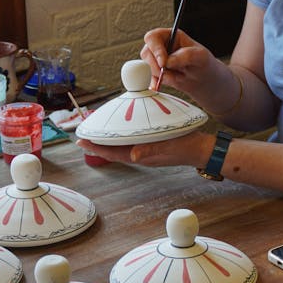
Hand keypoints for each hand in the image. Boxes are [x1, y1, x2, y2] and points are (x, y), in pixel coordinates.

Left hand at [76, 130, 212, 168]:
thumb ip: (151, 151)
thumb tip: (133, 156)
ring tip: (97, 130)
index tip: (80, 142)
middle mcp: (140, 153)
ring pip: (121, 144)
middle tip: (83, 134)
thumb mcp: (169, 147)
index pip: (113, 152)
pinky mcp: (153, 142)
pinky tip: (122, 126)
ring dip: (108, 138)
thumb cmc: (187, 147)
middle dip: (98, 143)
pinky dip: (122, 133)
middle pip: (113, 149)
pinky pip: (132, 139)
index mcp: (142, 155)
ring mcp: (146, 148)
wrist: (202, 149)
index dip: (95, 147)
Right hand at [141, 28, 222, 104]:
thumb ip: (185, 56)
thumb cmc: (203, 63)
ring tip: (177, 76)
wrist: (203, 79)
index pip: (153, 37)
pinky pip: (148, 77)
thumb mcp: (200, 56)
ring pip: (147, 66)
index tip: (163, 63)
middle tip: (170, 73)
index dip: (156, 49)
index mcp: (170, 36)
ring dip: (160, 75)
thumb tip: (168, 61)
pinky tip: (159, 86)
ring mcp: (157, 59)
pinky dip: (155, 83)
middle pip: (146, 52)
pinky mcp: (156, 71)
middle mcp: (161, 45)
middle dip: (157, 66)